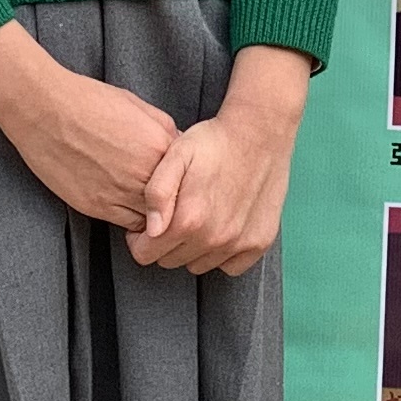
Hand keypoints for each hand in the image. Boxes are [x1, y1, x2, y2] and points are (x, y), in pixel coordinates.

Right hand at [0, 22, 178, 227]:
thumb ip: (165, 130)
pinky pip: (128, 225)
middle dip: (174, 201)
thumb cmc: (89, 100)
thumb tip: (177, 149)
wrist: (44, 109)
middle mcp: (145, 173)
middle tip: (169, 200)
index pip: (189, 176)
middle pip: (175, 202)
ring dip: (156, 217)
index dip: (185, 179)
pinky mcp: (97, 206)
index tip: (180, 181)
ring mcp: (121, 193)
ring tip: (152, 208)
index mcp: (160, 145)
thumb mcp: (139, 105)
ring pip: (154, 220)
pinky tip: (128, 208)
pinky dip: (134, 222)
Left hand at [136, 46, 311, 274]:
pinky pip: (230, 267)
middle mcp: (215, 238)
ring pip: (199, 266)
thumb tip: (151, 230)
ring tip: (199, 218)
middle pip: (171, 262)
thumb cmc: (215, 142)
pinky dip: (222, 254)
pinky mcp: (259, 242)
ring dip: (193, 248)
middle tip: (175, 215)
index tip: (148, 223)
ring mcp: (240, 243)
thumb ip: (157, 192)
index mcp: (189, 219)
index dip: (140, 239)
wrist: (260, 133)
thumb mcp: (175, 155)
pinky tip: (221, 229)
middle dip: (165, 243)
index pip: (146, 255)